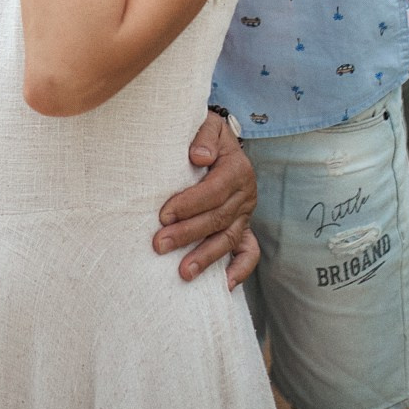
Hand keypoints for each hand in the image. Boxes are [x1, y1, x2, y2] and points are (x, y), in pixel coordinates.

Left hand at [155, 112, 260, 287]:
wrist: (220, 140)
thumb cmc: (207, 134)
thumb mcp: (208, 124)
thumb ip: (204, 135)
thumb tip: (198, 156)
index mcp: (237, 169)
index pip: (214, 191)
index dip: (189, 204)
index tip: (163, 214)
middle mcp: (245, 194)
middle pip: (218, 218)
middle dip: (188, 234)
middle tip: (159, 244)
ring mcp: (246, 214)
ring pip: (229, 239)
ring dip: (206, 257)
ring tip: (183, 273)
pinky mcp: (244, 227)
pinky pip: (249, 252)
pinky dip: (239, 270)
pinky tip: (223, 285)